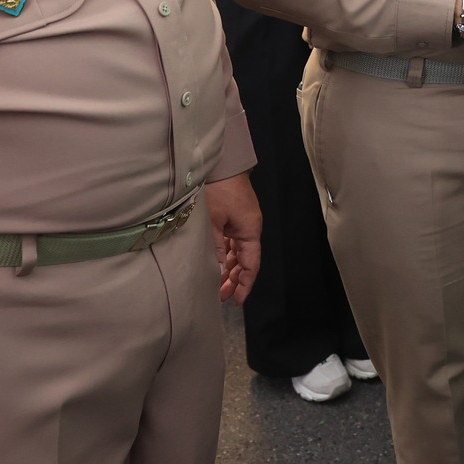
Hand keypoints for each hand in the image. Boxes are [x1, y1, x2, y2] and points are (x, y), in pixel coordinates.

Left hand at [205, 173, 261, 305]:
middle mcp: (247, 227)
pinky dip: (222, 253)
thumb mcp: (213, 221)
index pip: (251, 264)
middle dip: (234, 279)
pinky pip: (229, 241)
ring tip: (215, 283)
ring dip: (227, 267)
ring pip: (235, 251)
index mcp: (250, 229)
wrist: (219, 162)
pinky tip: (213, 263)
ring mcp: (239, 221)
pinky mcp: (230, 215)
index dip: (245, 284)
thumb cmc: (217, 189)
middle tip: (220, 296)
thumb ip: (214, 248)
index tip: (236, 300)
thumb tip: (215, 273)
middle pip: (244, 260)